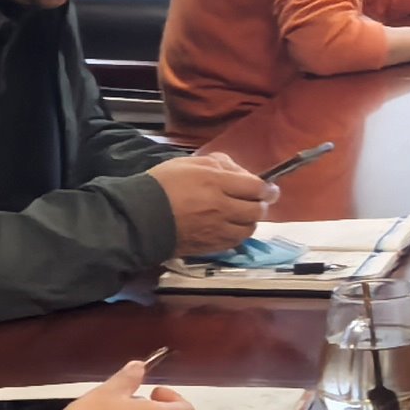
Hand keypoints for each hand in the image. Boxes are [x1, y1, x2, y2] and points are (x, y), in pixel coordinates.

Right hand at [149, 151, 274, 256]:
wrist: (139, 217)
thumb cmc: (163, 184)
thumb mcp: (191, 162)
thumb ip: (220, 164)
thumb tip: (242, 174)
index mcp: (217, 183)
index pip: (257, 187)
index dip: (268, 188)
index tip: (270, 188)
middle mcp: (221, 208)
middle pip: (257, 210)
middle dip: (261, 205)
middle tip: (257, 201)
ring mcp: (216, 230)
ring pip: (248, 229)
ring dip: (250, 222)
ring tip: (242, 216)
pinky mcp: (209, 247)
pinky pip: (234, 243)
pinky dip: (237, 235)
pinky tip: (230, 228)